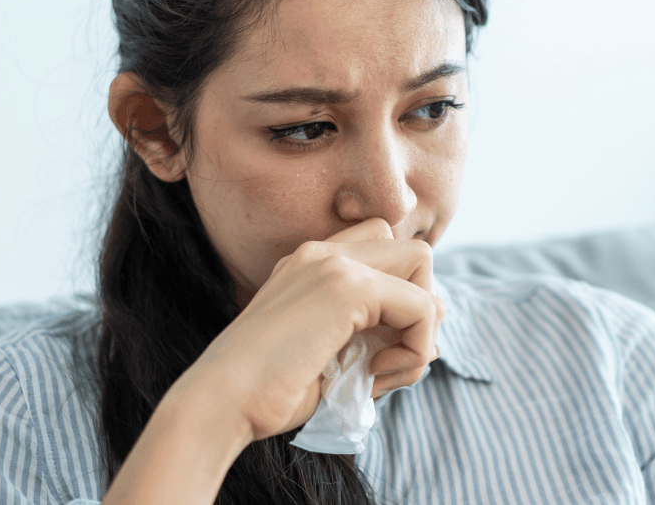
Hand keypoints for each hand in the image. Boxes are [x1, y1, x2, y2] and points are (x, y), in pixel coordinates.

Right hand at [173, 218, 443, 442]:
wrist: (221, 403)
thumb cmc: (267, 395)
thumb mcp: (331, 362)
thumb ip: (377, 345)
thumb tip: (433, 345)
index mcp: (311, 266)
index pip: (385, 252)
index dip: (400, 299)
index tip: (377, 351)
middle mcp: (322, 253)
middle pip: (413, 251)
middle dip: (420, 306)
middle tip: (390, 355)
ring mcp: (334, 264)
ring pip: (424, 265)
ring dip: (421, 326)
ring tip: (382, 369)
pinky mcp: (348, 287)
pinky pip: (424, 307)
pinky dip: (416, 347)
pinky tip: (375, 374)